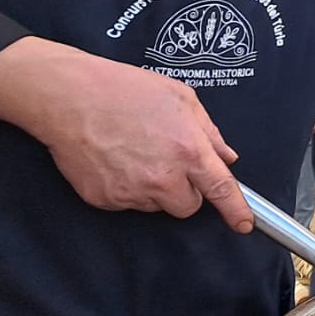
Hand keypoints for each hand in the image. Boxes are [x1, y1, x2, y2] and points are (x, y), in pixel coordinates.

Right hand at [0, 37, 252, 231]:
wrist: (71, 97)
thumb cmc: (127, 90)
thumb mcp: (181, 99)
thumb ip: (208, 133)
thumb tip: (226, 158)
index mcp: (188, 150)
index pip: (220, 190)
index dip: (236, 211)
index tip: (244, 225)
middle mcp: (162, 177)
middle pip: (188, 206)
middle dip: (185, 190)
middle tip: (169, 162)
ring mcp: (130, 192)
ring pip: (156, 205)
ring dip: (154, 188)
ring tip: (136, 153)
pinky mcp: (104, 200)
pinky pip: (127, 203)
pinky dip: (126, 188)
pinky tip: (116, 160)